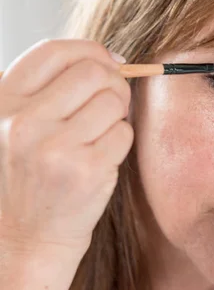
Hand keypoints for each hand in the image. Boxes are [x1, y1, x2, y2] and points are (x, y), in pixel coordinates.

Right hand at [0, 38, 133, 257]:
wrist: (25, 239)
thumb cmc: (28, 177)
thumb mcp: (15, 126)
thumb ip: (46, 89)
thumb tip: (108, 59)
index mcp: (1, 102)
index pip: (54, 51)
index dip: (90, 50)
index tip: (108, 62)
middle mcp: (22, 122)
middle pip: (93, 71)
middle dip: (113, 82)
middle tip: (111, 102)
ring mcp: (54, 148)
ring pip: (113, 100)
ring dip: (117, 114)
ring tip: (100, 134)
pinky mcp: (86, 171)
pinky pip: (124, 133)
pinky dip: (120, 141)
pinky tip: (101, 157)